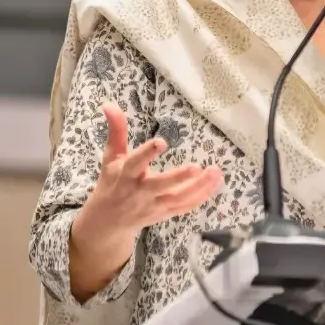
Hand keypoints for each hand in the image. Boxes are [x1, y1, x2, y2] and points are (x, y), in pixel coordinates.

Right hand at [77, 103, 223, 238]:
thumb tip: (109, 104)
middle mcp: (139, 191)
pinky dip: (202, 196)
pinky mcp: (165, 213)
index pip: (135, 163)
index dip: (147, 153)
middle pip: (159, 185)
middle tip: (197, 167)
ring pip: (178, 199)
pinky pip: (185, 207)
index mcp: (125, 174)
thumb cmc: (112, 182)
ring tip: (216, 172)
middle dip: (178, 178)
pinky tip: (217, 182)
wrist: (107, 221)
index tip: (161, 142)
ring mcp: (153, 205)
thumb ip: (116, 131)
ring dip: (199, 187)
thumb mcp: (111, 156)